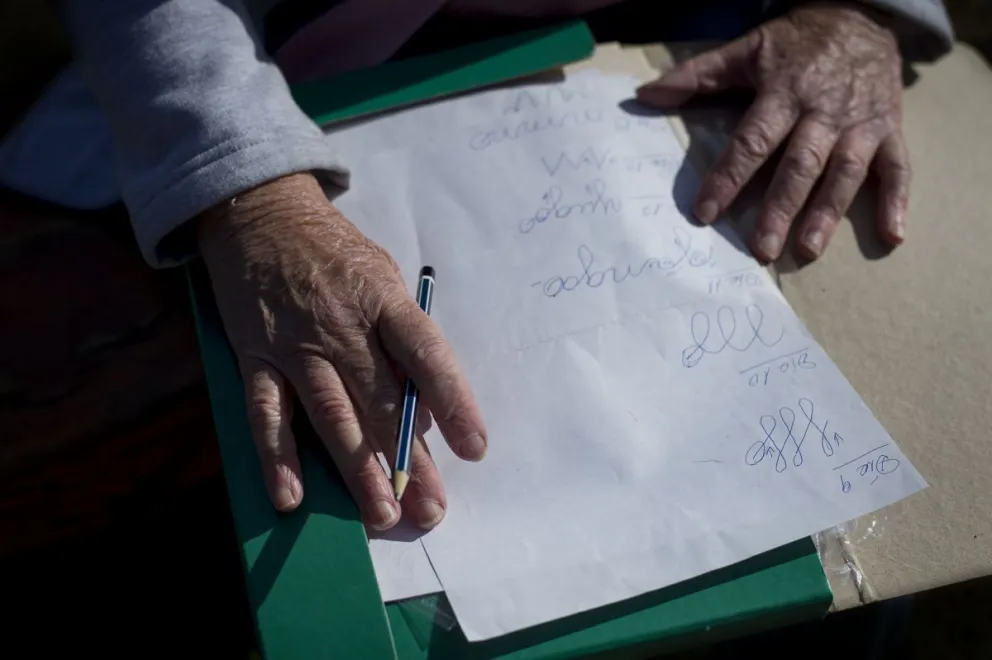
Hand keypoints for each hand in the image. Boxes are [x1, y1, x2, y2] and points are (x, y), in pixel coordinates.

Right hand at [197, 173, 486, 529]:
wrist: (259, 212)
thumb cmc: (334, 252)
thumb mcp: (382, 277)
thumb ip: (403, 338)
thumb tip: (422, 409)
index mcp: (383, 300)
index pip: (426, 354)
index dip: (454, 401)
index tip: (474, 448)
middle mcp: (341, 325)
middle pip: (380, 399)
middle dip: (409, 459)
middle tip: (431, 508)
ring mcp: (295, 344)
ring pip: (330, 414)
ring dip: (357, 469)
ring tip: (382, 514)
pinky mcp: (255, 357)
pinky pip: (266, 411)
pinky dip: (276, 455)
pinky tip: (290, 496)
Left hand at [636, 2, 908, 260]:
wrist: (862, 13)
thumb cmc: (796, 42)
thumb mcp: (746, 49)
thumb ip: (697, 75)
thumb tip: (645, 95)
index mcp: (785, 93)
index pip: (752, 141)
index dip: (728, 177)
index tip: (705, 213)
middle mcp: (823, 112)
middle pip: (800, 164)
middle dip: (781, 208)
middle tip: (762, 249)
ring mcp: (861, 123)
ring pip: (846, 171)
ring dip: (829, 212)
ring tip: (809, 250)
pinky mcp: (890, 129)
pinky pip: (899, 167)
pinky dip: (898, 200)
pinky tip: (892, 236)